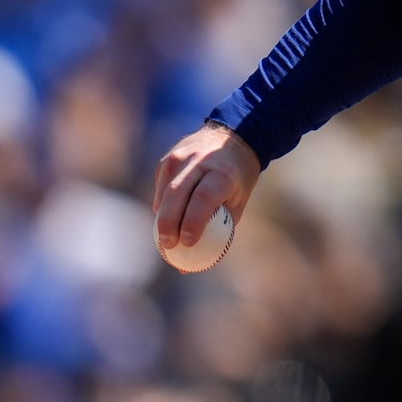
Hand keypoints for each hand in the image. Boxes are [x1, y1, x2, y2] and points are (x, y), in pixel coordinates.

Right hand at [153, 122, 261, 250]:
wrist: (234, 136)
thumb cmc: (239, 177)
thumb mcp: (240, 199)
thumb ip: (221, 229)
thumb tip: (195, 264)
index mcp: (223, 172)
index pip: (204, 197)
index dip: (193, 221)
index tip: (188, 243)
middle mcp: (200, 161)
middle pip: (177, 194)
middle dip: (168, 223)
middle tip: (168, 246)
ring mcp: (181, 157)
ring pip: (165, 191)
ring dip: (162, 216)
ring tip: (164, 238)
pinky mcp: (168, 158)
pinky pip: (161, 185)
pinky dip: (162, 203)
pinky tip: (165, 216)